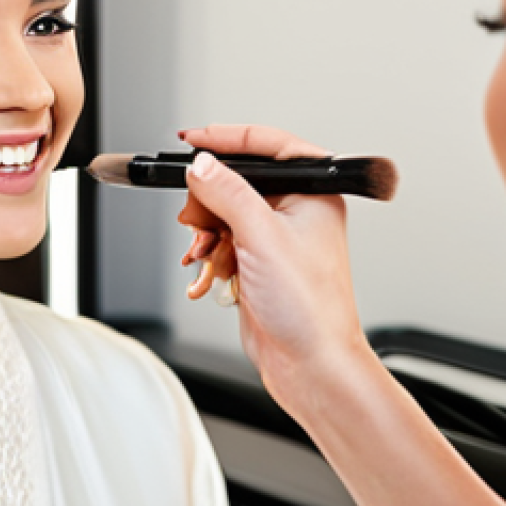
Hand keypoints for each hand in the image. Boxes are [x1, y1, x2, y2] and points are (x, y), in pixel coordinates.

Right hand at [179, 125, 369, 409]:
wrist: (310, 366)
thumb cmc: (311, 309)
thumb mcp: (263, 238)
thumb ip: (228, 193)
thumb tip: (202, 164)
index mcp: (313, 191)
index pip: (267, 145)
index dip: (226, 139)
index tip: (192, 140)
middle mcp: (295, 209)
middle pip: (236, 179)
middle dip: (210, 201)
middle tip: (197, 217)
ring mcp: (275, 236)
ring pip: (222, 211)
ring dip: (207, 232)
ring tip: (209, 254)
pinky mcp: (258, 260)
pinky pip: (221, 240)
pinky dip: (210, 253)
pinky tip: (212, 272)